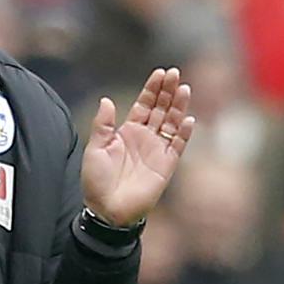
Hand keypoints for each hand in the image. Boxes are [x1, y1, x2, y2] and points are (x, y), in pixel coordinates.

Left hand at [82, 67, 194, 225]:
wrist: (107, 210)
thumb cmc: (97, 180)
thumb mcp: (95, 148)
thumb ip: (103, 124)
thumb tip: (106, 100)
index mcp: (127, 131)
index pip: (144, 105)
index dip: (152, 89)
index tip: (160, 73)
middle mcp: (145, 138)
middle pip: (161, 109)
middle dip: (168, 91)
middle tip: (175, 73)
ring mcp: (157, 151)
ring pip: (172, 123)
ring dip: (179, 107)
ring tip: (184, 88)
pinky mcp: (166, 166)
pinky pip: (178, 146)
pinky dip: (184, 134)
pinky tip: (189, 119)